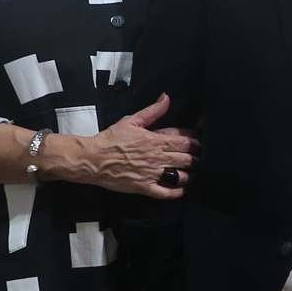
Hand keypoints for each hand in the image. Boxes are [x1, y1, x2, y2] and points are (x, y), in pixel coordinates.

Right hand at [53, 94, 198, 198]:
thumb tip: (166, 97)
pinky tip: (183, 189)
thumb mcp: (132, 120)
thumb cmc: (111, 139)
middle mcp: (157, 158)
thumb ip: (152, 111)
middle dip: (197, 159)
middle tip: (199, 158)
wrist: (91, 159)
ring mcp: (152, 174)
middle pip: (187, 159)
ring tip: (195, 173)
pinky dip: (177, 192)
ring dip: (191, 175)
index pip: (185, 142)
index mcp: (156, 141)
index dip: (196, 143)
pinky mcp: (145, 187)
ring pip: (181, 176)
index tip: (200, 143)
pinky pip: (166, 193)